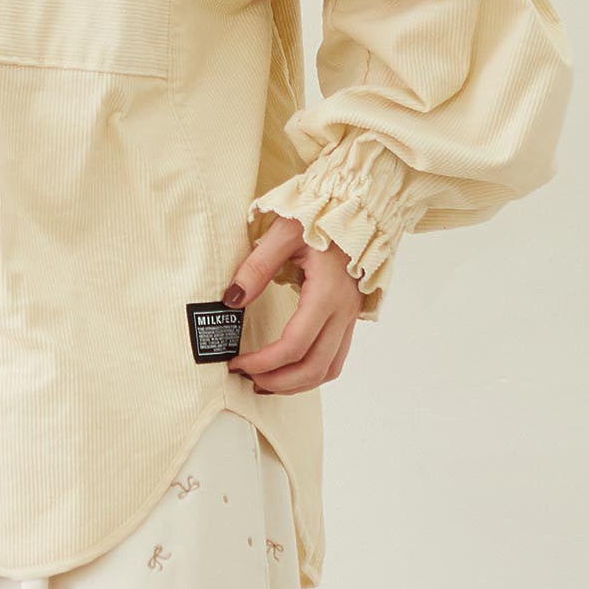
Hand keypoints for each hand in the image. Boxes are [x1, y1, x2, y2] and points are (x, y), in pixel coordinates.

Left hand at [221, 212, 361, 394]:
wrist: (357, 205)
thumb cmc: (320, 214)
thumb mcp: (283, 233)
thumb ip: (257, 267)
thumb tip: (232, 299)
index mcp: (327, 292)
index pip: (295, 345)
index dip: (264, 362)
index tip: (237, 363)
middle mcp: (343, 310)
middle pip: (314, 367)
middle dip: (278, 382)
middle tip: (247, 379)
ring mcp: (350, 315)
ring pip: (329, 368)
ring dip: (297, 383)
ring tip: (266, 381)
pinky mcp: (350, 315)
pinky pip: (336, 357)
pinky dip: (313, 371)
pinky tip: (291, 367)